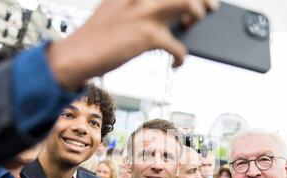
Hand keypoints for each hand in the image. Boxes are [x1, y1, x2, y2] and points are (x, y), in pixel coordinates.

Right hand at [47, 0, 218, 89]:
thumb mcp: (115, 10)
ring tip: (194, 24)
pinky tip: (177, 63)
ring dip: (197, 14)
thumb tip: (163, 12)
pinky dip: (182, 57)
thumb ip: (137, 6)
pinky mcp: (146, 35)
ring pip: (187, 3)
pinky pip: (178, 45)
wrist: (77, 55)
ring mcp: (144, 12)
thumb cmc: (95, 37)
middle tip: (210, 8)